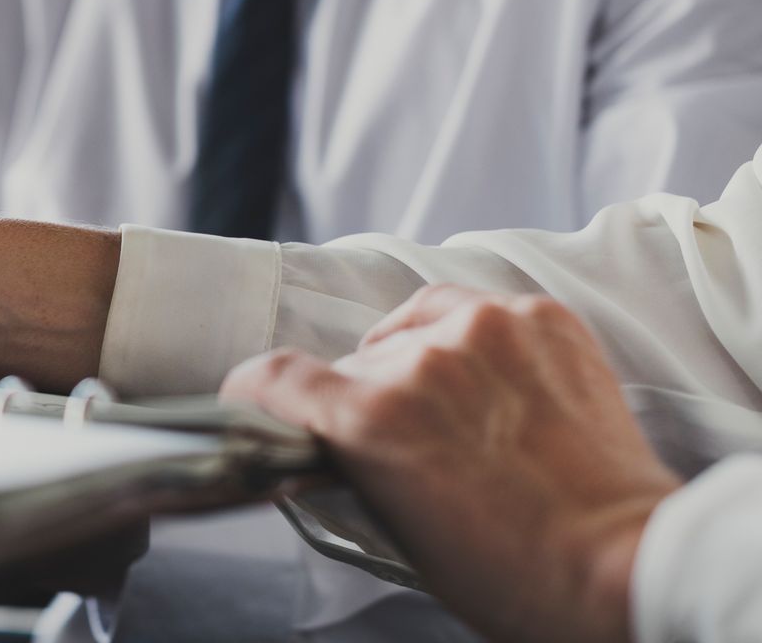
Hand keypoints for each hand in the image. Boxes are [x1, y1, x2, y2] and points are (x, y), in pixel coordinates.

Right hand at [221, 285, 680, 642]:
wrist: (625, 565)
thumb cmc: (514, 573)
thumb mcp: (394, 530)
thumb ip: (349, 460)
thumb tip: (325, 434)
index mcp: (371, 419)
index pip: (273, 377)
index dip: (255, 392)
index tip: (257, 400)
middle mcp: (420, 360)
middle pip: (352, 362)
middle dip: (362, 396)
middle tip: (400, 441)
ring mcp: (485, 331)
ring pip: (410, 328)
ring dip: (415, 362)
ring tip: (454, 411)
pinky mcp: (539, 318)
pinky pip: (473, 309)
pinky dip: (470, 340)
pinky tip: (488, 382)